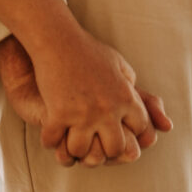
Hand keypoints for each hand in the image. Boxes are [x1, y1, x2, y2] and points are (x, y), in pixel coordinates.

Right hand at [0, 32, 172, 167]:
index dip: (130, 135)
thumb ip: (130, 85)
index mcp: (125, 97)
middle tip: (93, 145)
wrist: (58, 39)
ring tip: (70, 143)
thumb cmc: (88, 49)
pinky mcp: (58, 114)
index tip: (117, 132)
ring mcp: (83, 114)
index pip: (140, 130)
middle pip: (115, 149)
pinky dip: (50, 141)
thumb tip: (140, 102)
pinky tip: (50, 135)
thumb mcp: (118, 63)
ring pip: (83, 151)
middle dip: (105, 151)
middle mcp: (107, 109)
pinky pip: (54, 142)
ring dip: (75, 150)